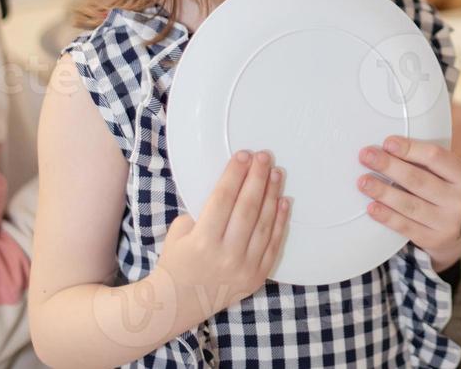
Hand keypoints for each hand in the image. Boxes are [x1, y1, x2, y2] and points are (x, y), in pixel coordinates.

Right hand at [155, 150, 289, 320]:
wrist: (178, 304)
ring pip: (263, 224)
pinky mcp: (256, 277)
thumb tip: (231, 188)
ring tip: (276, 172)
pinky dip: (280, 221)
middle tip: (265, 156)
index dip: (235, 174)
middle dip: (257, 178)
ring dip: (272, 195)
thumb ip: (201, 212)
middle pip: (247, 208)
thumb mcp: (178, 233)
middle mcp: (225, 255)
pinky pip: (273, 245)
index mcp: (201, 241)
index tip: (244, 155)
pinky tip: (283, 201)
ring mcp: (244, 268)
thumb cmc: (176, 262)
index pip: (223, 199)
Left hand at [359, 136, 460, 270]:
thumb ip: (426, 160)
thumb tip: (388, 145)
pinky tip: (371, 207)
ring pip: (409, 205)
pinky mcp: (433, 240)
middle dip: (389, 166)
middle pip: (418, 180)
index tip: (387, 142)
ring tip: (363, 182)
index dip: (409, 148)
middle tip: (366, 156)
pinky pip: (405, 227)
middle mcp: (459, 200)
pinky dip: (387, 216)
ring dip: (383, 192)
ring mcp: (447, 223)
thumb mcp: (448, 172)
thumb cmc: (446, 189)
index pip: (435, 157)